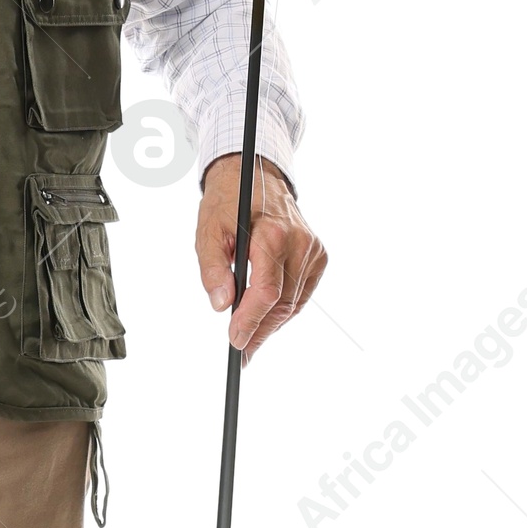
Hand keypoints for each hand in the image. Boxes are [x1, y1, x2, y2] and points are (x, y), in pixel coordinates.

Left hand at [195, 156, 325, 361]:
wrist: (253, 176)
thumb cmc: (228, 203)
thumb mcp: (208, 233)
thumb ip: (212, 270)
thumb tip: (221, 304)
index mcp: (273, 234)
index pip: (267, 291)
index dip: (251, 321)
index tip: (235, 341)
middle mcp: (299, 242)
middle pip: (282, 303)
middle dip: (260, 331)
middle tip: (241, 351)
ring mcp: (313, 249)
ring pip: (294, 303)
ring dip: (272, 325)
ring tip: (250, 340)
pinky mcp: (318, 254)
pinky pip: (302, 293)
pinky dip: (284, 309)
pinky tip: (267, 318)